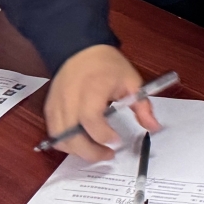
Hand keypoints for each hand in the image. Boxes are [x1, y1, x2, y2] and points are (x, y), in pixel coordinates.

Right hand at [46, 44, 157, 163]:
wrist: (80, 48)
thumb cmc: (106, 64)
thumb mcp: (131, 80)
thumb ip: (142, 106)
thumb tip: (154, 128)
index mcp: (92, 88)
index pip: (91, 119)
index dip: (103, 136)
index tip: (117, 140)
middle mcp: (70, 98)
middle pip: (71, 136)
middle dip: (90, 152)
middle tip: (108, 155)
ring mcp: (56, 104)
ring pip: (60, 139)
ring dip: (77, 150)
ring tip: (95, 150)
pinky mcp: (49, 107)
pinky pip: (54, 133)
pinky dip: (67, 142)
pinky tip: (82, 142)